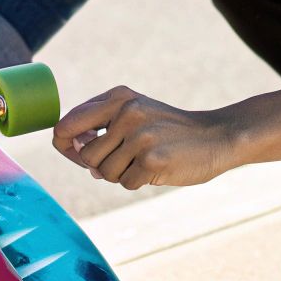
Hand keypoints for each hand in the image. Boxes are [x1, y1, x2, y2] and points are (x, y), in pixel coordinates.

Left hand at [53, 86, 239, 189]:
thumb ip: (101, 125)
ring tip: (144, 160)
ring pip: (104, 173)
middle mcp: (126, 112)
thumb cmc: (169, 129)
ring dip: (121, 174)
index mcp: (118, 97)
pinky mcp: (152, 160)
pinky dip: (138, 181)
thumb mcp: (136, 112)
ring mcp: (140, 136)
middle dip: (101, 164)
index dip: (64, 145)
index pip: (67, 124)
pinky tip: (157, 168)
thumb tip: (71, 149)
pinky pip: (126, 183)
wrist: (216, 137)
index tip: (72, 152)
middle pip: (86, 155)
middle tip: (126, 158)